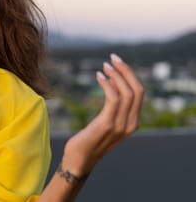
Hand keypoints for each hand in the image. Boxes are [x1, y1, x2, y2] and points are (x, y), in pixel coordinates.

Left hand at [61, 53, 144, 175]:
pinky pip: (113, 99)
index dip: (130, 74)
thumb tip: (114, 82)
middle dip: (126, 71)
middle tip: (112, 58)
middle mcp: (131, 124)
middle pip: (137, 90)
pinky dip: (107, 84)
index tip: (118, 62)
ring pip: (127, 92)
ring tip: (104, 66)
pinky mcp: (107, 124)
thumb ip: (113, 107)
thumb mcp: (106, 121)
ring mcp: (120, 125)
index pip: (139, 93)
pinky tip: (99, 76)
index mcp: (133, 122)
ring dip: (116, 75)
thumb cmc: (89, 139)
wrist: (79, 160)